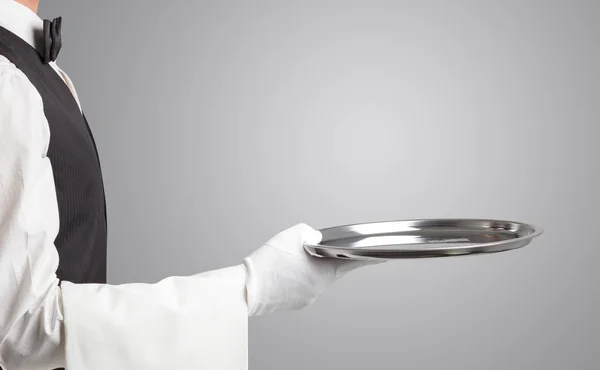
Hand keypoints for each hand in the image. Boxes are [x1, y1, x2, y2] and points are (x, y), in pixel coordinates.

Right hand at [243, 223, 382, 315]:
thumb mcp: (294, 234)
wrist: (246, 288)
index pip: (352, 263)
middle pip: (330, 269)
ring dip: (308, 268)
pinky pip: (302, 286)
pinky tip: (283, 272)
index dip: (366, 258)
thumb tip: (317, 239)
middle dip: (323, 258)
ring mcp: (307, 298)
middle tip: (308, 249)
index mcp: (324, 272)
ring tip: (288, 260)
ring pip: (314, 278)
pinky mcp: (295, 303)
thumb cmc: (269, 262)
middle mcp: (319, 288)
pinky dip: (297, 278)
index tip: (378, 257)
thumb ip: (312, 234)